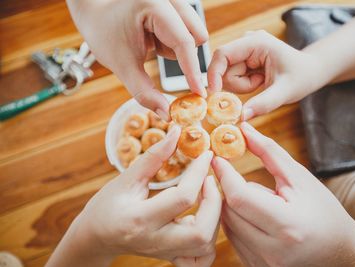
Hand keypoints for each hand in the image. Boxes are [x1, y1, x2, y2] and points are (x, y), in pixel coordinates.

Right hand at [47, 125, 220, 266]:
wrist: (96, 237)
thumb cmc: (106, 206)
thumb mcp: (126, 179)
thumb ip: (154, 157)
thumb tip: (176, 132)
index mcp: (141, 218)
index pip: (183, 197)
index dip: (200, 171)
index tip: (206, 154)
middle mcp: (155, 241)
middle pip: (201, 233)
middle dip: (214, 202)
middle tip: (210, 181)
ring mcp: (165, 253)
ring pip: (205, 247)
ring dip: (214, 218)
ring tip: (206, 196)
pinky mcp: (171, 258)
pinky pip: (200, 259)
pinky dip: (209, 240)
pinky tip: (203, 220)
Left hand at [67, 0, 207, 119]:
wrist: (94, 13)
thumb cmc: (103, 33)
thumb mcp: (122, 65)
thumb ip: (145, 92)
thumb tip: (167, 114)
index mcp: (153, 5)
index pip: (183, 42)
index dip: (192, 71)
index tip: (199, 94)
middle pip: (197, 35)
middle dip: (183, 55)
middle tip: (156, 57)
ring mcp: (173, 0)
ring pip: (194, 32)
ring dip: (177, 48)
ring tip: (150, 43)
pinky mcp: (174, 4)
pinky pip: (187, 29)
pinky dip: (173, 41)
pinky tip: (153, 38)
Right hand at [207, 30, 326, 119]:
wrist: (310, 72)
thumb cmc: (302, 77)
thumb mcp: (285, 92)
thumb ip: (263, 103)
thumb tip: (241, 116)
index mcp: (256, 42)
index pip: (222, 54)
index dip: (214, 74)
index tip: (214, 94)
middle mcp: (246, 42)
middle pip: (223, 68)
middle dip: (237, 84)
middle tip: (259, 86)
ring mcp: (244, 50)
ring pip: (226, 76)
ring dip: (241, 86)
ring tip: (261, 83)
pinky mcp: (243, 59)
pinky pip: (232, 77)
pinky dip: (243, 85)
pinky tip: (259, 81)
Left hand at [212, 122, 354, 266]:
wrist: (339, 252)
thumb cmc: (324, 212)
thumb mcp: (300, 178)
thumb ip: (270, 152)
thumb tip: (245, 130)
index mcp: (287, 224)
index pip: (239, 197)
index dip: (224, 174)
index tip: (218, 157)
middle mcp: (271, 248)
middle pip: (228, 210)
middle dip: (226, 187)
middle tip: (232, 173)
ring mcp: (262, 261)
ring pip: (226, 225)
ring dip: (230, 204)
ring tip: (251, 196)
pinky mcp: (255, 266)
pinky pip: (231, 238)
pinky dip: (235, 220)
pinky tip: (251, 213)